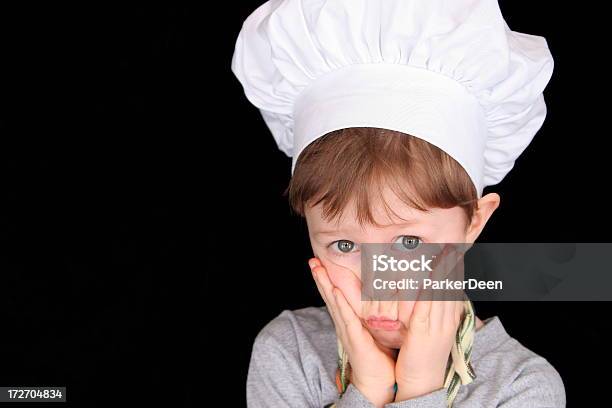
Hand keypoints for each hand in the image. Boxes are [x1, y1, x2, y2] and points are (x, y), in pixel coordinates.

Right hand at [309, 257, 396, 407]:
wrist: (378, 380)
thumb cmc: (378, 355)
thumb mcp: (374, 329)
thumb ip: (373, 314)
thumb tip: (381, 295)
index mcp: (348, 321)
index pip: (335, 296)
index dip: (327, 279)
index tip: (319, 263)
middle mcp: (344, 324)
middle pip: (329, 296)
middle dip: (320, 278)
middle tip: (311, 260)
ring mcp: (347, 331)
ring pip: (334, 304)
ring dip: (325, 285)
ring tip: (317, 270)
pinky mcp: (354, 339)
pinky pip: (346, 319)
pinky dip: (340, 304)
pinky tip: (335, 292)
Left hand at [394, 245, 464, 400]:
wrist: (422, 380)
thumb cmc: (422, 353)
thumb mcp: (430, 329)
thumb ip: (430, 310)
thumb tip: (429, 292)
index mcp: (448, 318)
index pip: (454, 289)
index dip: (455, 270)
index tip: (455, 251)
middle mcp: (446, 319)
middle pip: (451, 287)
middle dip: (453, 266)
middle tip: (453, 244)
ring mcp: (437, 325)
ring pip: (442, 293)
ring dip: (443, 273)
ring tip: (446, 253)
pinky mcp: (423, 331)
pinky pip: (427, 307)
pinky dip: (429, 291)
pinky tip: (430, 277)